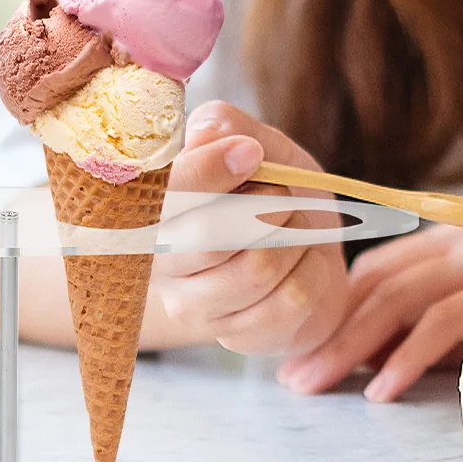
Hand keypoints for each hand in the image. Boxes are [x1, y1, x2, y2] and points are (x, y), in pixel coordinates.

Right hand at [156, 102, 349, 355]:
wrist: (309, 242)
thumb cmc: (269, 188)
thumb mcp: (253, 139)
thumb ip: (223, 124)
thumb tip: (203, 136)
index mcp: (150, 209)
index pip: (163, 197)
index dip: (208, 171)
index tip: (251, 152)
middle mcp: (160, 264)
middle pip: (210, 237)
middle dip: (264, 205)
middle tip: (278, 194)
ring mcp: (196, 307)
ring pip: (256, 269)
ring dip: (292, 236)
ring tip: (291, 226)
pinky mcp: (238, 337)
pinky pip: (289, 301)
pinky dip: (312, 269)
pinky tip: (304, 260)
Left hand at [276, 224, 462, 401]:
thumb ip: (427, 321)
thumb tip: (362, 356)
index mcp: (450, 236)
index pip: (375, 268)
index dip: (333, 307)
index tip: (298, 347)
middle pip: (378, 284)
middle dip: (329, 332)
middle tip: (294, 377)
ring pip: (400, 300)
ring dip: (353, 346)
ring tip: (321, 383)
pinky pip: (443, 323)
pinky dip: (406, 359)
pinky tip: (381, 390)